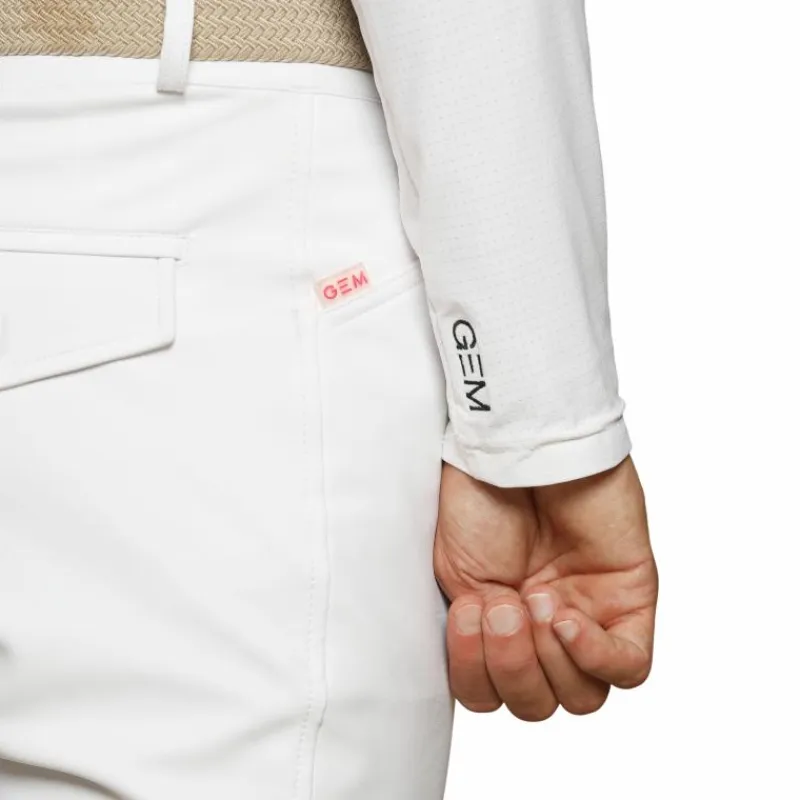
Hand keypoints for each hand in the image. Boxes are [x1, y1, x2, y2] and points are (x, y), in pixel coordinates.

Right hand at [434, 456, 657, 720]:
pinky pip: (627, 668)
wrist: (518, 450)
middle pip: (538, 705)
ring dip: (546, 658)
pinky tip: (563, 614)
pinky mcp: (630, 601)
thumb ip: (470, 637)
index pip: (491, 695)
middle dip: (512, 665)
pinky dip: (591, 654)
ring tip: (531, 596)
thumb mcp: (456, 575)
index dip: (475, 673)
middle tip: (502, 604)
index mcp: (498, 629)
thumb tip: (481, 684)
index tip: (468, 612)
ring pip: (581, 698)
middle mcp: (542, 632)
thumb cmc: (482, 498)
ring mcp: (588, 619)